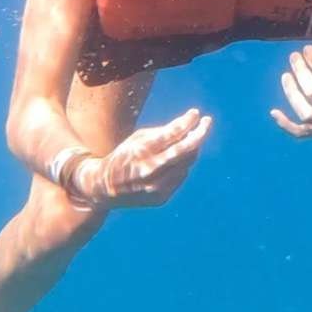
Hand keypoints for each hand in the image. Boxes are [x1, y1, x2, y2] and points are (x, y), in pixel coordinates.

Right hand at [75, 109, 212, 207]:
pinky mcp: (161, 197)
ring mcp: (157, 186)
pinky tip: (175, 160)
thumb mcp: (136, 140)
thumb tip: (189, 126)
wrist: (104, 189)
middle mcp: (150, 170)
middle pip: (185, 150)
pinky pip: (180, 176)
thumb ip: (161, 133)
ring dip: (192, 149)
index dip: (187, 122)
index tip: (196, 113)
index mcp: (141, 151)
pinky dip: (182, 165)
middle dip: (200, 134)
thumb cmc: (123, 157)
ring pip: (186, 163)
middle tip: (207, 122)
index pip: (172, 133)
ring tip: (190, 140)